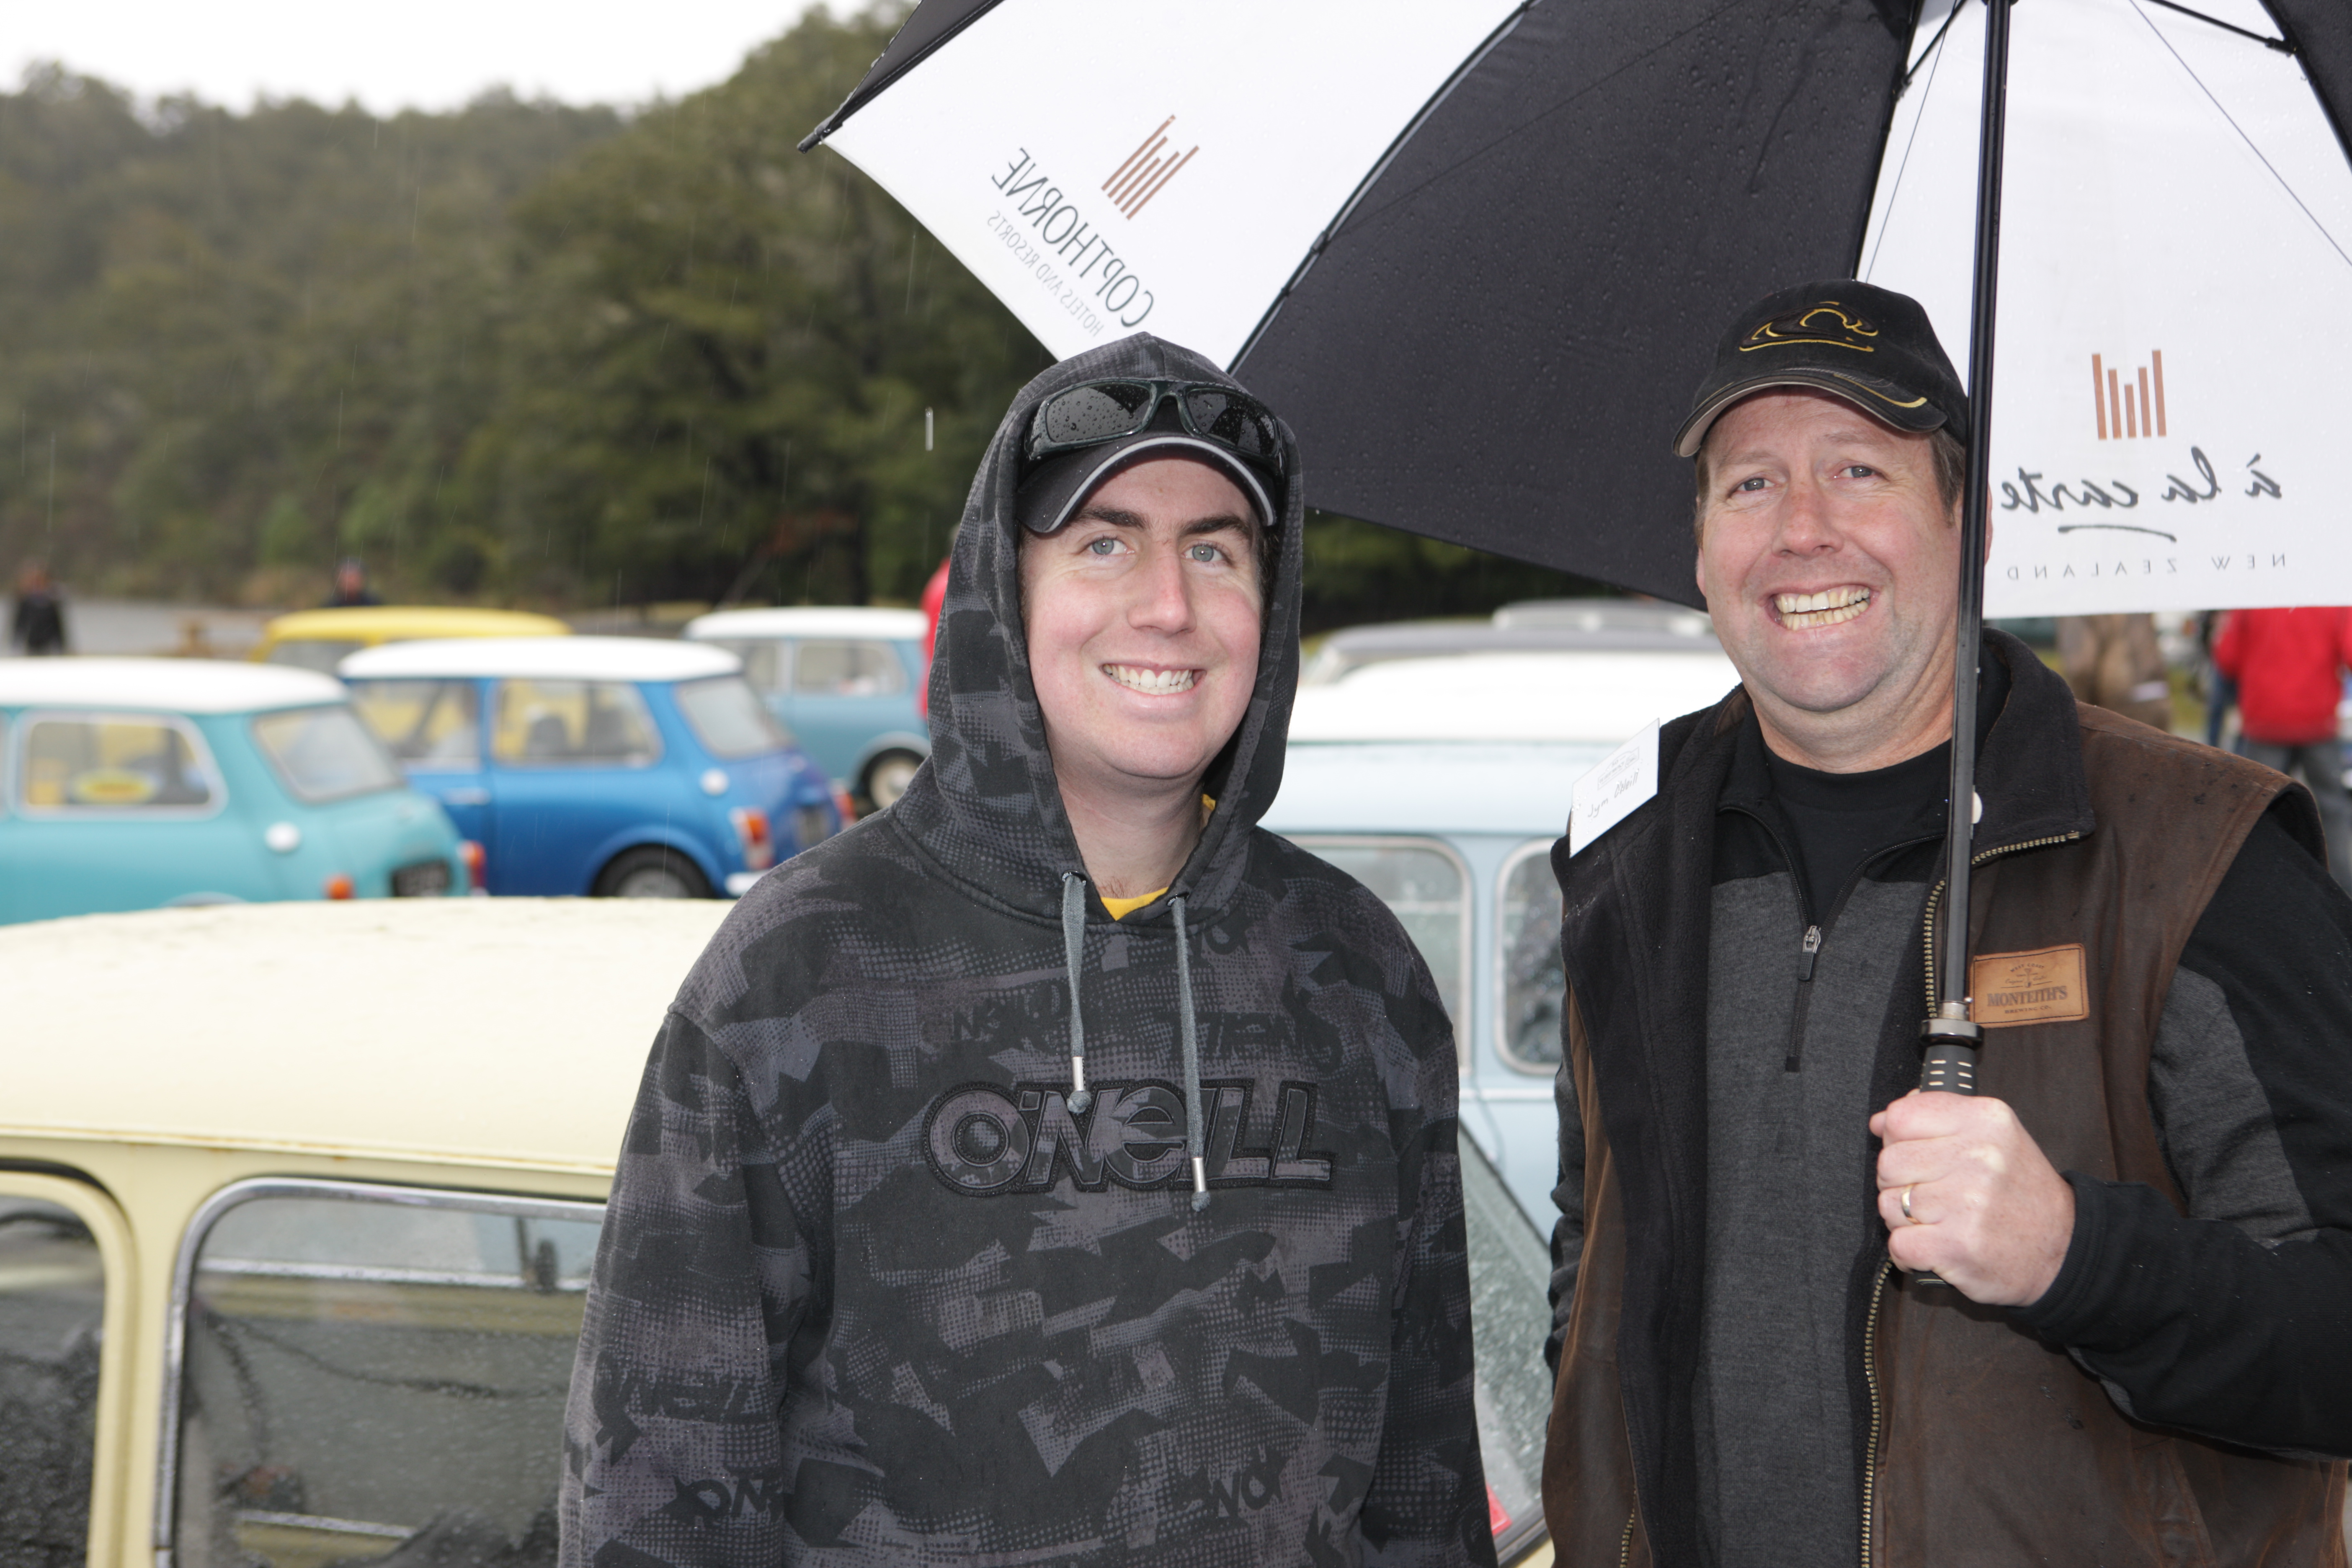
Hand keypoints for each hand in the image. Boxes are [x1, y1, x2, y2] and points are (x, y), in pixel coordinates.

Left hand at [1870, 1090, 2074, 1305]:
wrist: (2064, 1250)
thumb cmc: (2018, 1191)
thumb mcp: (1992, 1136)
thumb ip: (1935, 1118)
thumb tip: (1879, 1121)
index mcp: (1984, 1120)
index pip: (1899, 1117)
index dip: (1899, 1141)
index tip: (1920, 1157)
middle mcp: (1978, 1156)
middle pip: (1888, 1162)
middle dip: (1901, 1184)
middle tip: (1935, 1197)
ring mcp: (1967, 1202)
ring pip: (1889, 1204)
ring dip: (1906, 1220)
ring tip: (1942, 1223)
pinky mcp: (1957, 1246)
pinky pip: (1898, 1244)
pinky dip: (1909, 1254)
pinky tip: (1935, 1249)